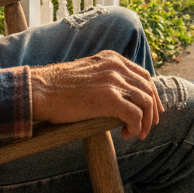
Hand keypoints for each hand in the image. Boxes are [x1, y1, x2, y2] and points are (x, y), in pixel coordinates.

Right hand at [30, 51, 163, 139]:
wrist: (41, 90)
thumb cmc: (58, 87)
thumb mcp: (87, 72)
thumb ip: (105, 77)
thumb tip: (120, 96)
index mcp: (111, 58)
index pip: (143, 74)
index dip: (151, 94)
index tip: (151, 110)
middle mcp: (116, 66)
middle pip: (148, 88)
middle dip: (152, 110)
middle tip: (148, 127)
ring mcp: (113, 81)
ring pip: (146, 102)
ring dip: (145, 122)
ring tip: (136, 134)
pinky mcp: (109, 98)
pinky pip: (136, 115)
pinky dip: (136, 127)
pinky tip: (125, 135)